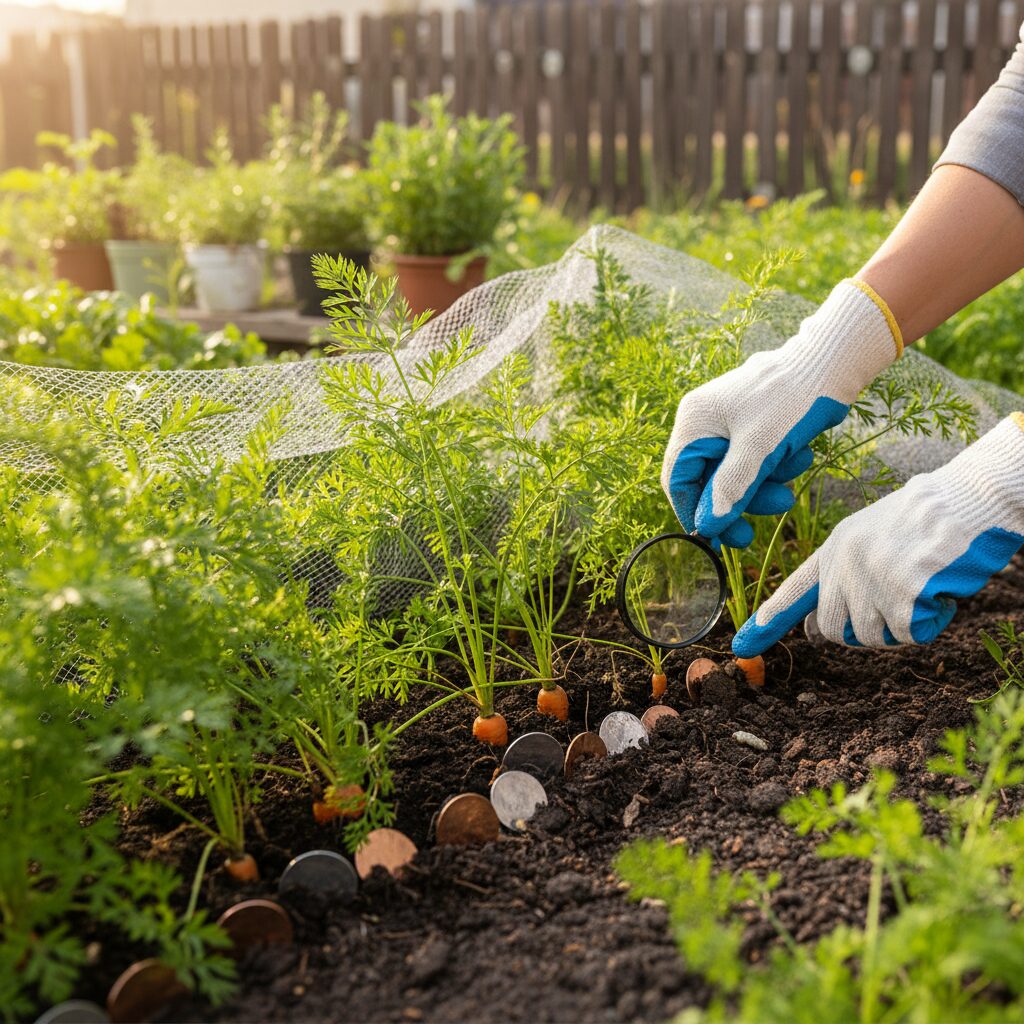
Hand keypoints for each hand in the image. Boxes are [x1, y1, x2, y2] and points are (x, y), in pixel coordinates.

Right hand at [661, 280, 901, 547]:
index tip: (715, 540)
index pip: (678, 480)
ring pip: (735, 472)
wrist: (833, 360)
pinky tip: (800, 455)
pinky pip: (754, 458)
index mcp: (694, 422)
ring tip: (792, 486)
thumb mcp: (759, 450)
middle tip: (753, 532)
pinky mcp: (752, 422)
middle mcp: (704, 421)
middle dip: (738, 501)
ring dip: (763, 485)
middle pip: (709, 479)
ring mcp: (728, 421)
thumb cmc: (791, 400)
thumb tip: (706, 526)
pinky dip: (775, 465)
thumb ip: (729, 489)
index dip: (694, 512)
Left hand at [733, 414, 1023, 655]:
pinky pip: (911, 633)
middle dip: (862, 631)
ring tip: (922, 587)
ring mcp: (870, 580)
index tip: (741, 644)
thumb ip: (844, 576)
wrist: (965, 499)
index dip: (770, 619)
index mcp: (836, 547)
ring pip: (874, 637)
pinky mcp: (900, 594)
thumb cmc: (929, 518)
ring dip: (901, 625)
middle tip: (897, 605)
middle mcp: (844, 565)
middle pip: (834, 629)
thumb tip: (817, 629)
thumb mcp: (872, 536)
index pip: (795, 590)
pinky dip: (931, 620)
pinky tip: (941, 589)